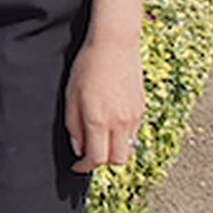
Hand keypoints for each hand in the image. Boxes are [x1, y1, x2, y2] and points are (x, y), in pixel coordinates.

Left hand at [65, 34, 145, 173]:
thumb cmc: (88, 65)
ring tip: (99, 138)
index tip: (77, 166)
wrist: (115, 44)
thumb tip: (78, 148)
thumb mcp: (70, 95)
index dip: (84, 167)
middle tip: (88, 153)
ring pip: (128, 149)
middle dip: (101, 162)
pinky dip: (122, 137)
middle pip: (116, 161)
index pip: (96, 159)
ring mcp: (134, 116)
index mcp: (98, 119)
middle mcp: (119, 122)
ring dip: (113, 151)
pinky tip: (111, 123)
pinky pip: (134, 134)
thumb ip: (73, 125)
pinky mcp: (142, 109)